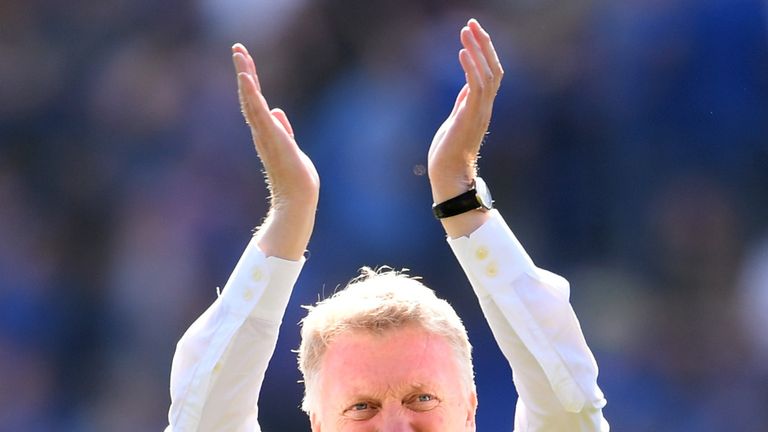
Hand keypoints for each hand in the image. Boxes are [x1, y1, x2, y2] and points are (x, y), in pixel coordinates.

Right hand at [232, 43, 318, 258]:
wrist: (299, 199)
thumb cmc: (297, 180)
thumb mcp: (292, 148)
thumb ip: (283, 129)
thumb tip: (278, 111)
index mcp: (268, 133)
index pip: (257, 103)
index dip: (251, 83)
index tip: (245, 63)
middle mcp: (262, 132)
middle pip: (250, 97)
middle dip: (245, 71)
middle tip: (237, 49)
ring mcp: (265, 134)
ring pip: (251, 99)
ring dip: (245, 75)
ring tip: (239, 54)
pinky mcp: (270, 136)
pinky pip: (257, 111)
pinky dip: (250, 93)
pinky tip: (246, 76)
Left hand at [428, 19, 502, 236]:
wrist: (448, 177)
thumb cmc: (448, 154)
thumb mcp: (455, 121)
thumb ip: (462, 104)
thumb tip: (465, 88)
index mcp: (481, 107)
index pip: (489, 73)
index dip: (484, 52)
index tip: (472, 32)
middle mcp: (485, 107)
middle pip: (493, 68)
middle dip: (483, 44)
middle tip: (471, 23)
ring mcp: (480, 112)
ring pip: (487, 73)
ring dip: (478, 50)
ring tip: (467, 30)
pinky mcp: (470, 116)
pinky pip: (476, 87)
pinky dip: (471, 67)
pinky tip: (463, 52)